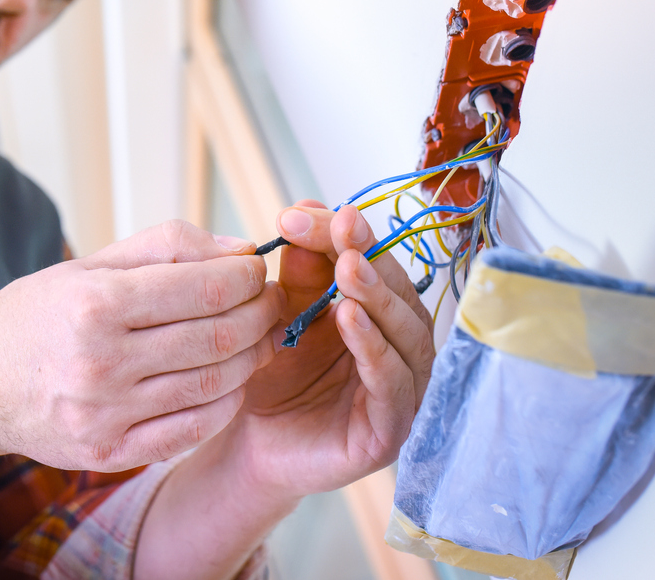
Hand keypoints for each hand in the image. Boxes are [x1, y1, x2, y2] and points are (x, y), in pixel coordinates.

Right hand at [0, 219, 284, 471]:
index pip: (205, 289)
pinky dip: (225, 403)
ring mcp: (106, 414)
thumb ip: (165, 248)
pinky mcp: (110, 452)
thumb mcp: (88, 265)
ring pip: (213, 384)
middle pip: (218, 336)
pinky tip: (229, 381)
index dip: (246, 277)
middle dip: (259, 314)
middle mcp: (101, 361)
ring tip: (255, 338)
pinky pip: (192, 428)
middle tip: (268, 302)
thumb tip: (238, 249)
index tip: (256, 269)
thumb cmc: (36, 315)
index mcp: (96, 304)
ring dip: (251, 358)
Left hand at [231, 200, 434, 498]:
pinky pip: (391, 384)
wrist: (247, 445)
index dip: (350, 234)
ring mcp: (400, 391)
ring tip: (348, 269)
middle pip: (398, 294)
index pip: (374, 263)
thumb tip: (305, 208)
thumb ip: (297, 274)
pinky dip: (374, 349)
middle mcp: (398, 348)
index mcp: (376, 315)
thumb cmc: (270, 378)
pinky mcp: (389, 431)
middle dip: (371, 257)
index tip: (308, 213)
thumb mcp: (279, 315)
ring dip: (379, 298)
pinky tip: (350, 319)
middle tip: (341, 232)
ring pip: (407, 336)